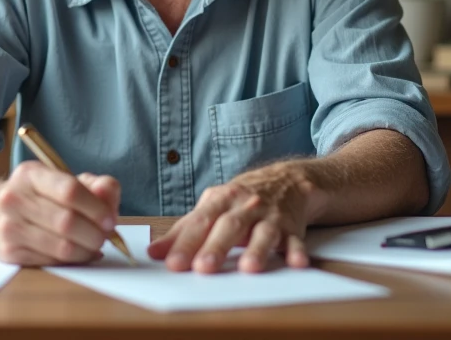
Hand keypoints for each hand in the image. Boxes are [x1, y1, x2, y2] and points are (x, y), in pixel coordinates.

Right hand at [0, 161, 119, 265]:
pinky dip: (73, 260)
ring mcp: (9, 227)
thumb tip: (109, 194)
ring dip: (87, 250)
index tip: (110, 219)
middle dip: (95, 233)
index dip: (96, 207)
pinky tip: (79, 253)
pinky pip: (52, 261)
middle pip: (67, 221)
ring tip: (95, 246)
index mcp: (30, 174)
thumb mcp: (59, 180)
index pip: (69, 190)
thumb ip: (93, 184)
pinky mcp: (9, 253)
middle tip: (105, 236)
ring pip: (62, 246)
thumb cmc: (34, 196)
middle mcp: (14, 199)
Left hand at [147, 161, 318, 273]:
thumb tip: (154, 252)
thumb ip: (184, 230)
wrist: (287, 180)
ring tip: (248, 268)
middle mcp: (245, 206)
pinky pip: (296, 240)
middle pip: (230, 226)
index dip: (185, 243)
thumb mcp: (212, 206)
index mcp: (221, 200)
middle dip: (216, 247)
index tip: (171, 263)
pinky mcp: (292, 228)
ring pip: (263, 233)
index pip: (200, 222)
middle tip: (203, 268)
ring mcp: (270, 216)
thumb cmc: (241, 199)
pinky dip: (296, 251)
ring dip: (257, 250)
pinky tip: (296, 263)